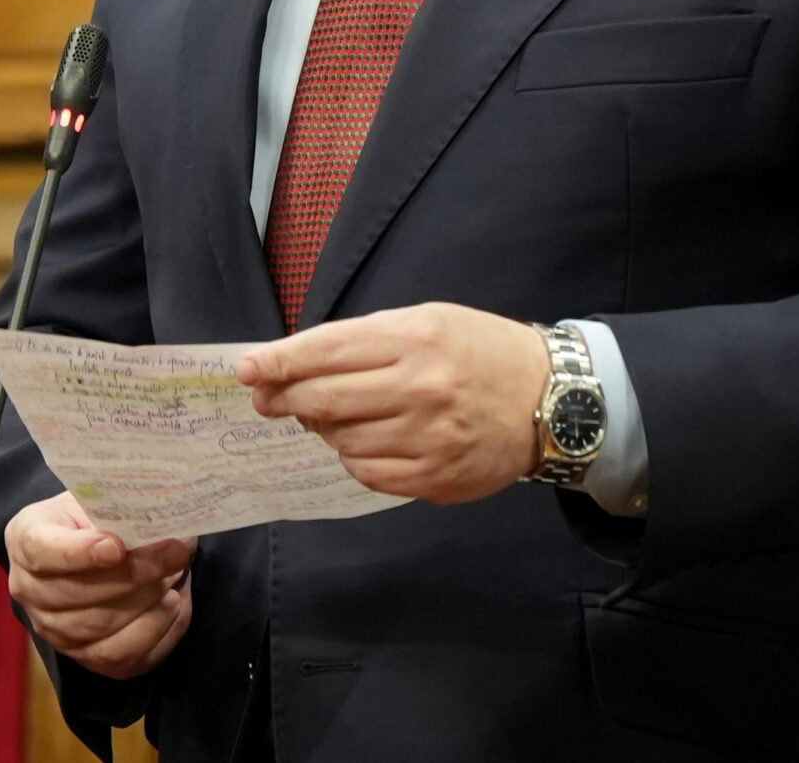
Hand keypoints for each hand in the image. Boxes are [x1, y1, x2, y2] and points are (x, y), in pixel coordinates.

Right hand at [2, 491, 193, 679]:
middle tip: (177, 552)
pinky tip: (172, 604)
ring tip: (174, 576)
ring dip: (147, 601)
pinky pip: (120, 656)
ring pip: (100, 627)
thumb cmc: (95, 518)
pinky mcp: (83, 657)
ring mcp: (53, 630)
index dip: (79, 552)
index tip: (117, 547)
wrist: (90, 551)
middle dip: (136, 573)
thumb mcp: (100, 499)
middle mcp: (28, 590)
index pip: (42, 550)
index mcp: (26, 538)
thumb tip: (163, 518)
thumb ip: (120, 507)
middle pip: (77, 593)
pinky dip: (154, 630)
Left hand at [238, 303, 548, 503]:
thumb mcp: (429, 320)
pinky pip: (367, 473)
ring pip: (341, 439)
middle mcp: (420, 387)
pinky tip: (367, 442)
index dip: (278, 361)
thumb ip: (366, 339)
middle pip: (323, 398)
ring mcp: (428, 437)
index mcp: (416, 338)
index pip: (327, 349)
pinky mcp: (434, 478)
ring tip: (336, 416)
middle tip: (267, 400)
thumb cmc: (481, 352)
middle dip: (284, 398)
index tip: (247, 369)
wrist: (551, 399)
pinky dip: (354, 458)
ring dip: (325, 428)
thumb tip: (297, 365)